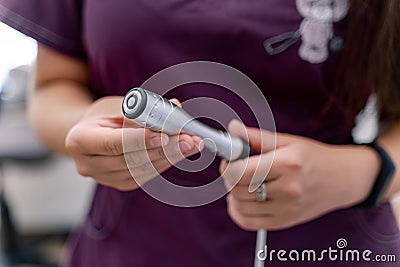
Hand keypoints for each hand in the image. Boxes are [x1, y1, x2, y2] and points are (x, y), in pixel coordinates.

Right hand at [66, 96, 201, 190]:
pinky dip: (166, 162)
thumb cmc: (104, 116)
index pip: (112, 143)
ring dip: (171, 156)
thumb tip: (175, 107)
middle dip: (165, 148)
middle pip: (131, 159)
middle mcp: (88, 165)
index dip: (139, 140)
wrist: (90, 135)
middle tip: (190, 139)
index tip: (164, 134)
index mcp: (79, 140)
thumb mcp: (117, 106)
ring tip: (193, 144)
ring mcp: (104, 179)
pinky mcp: (121, 184)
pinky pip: (147, 175)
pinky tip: (182, 152)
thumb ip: (144, 109)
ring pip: (143, 169)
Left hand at [220, 120, 379, 230]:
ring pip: (240, 206)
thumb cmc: (314, 158)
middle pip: (238, 189)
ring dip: (233, 193)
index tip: (228, 159)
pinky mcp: (285, 221)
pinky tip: (241, 200)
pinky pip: (249, 223)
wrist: (342, 179)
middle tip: (238, 168)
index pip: (241, 171)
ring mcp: (287, 209)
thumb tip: (232, 129)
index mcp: (288, 164)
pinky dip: (238, 212)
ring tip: (243, 182)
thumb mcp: (288, 141)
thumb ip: (257, 137)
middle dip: (230, 177)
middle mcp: (288, 189)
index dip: (227, 164)